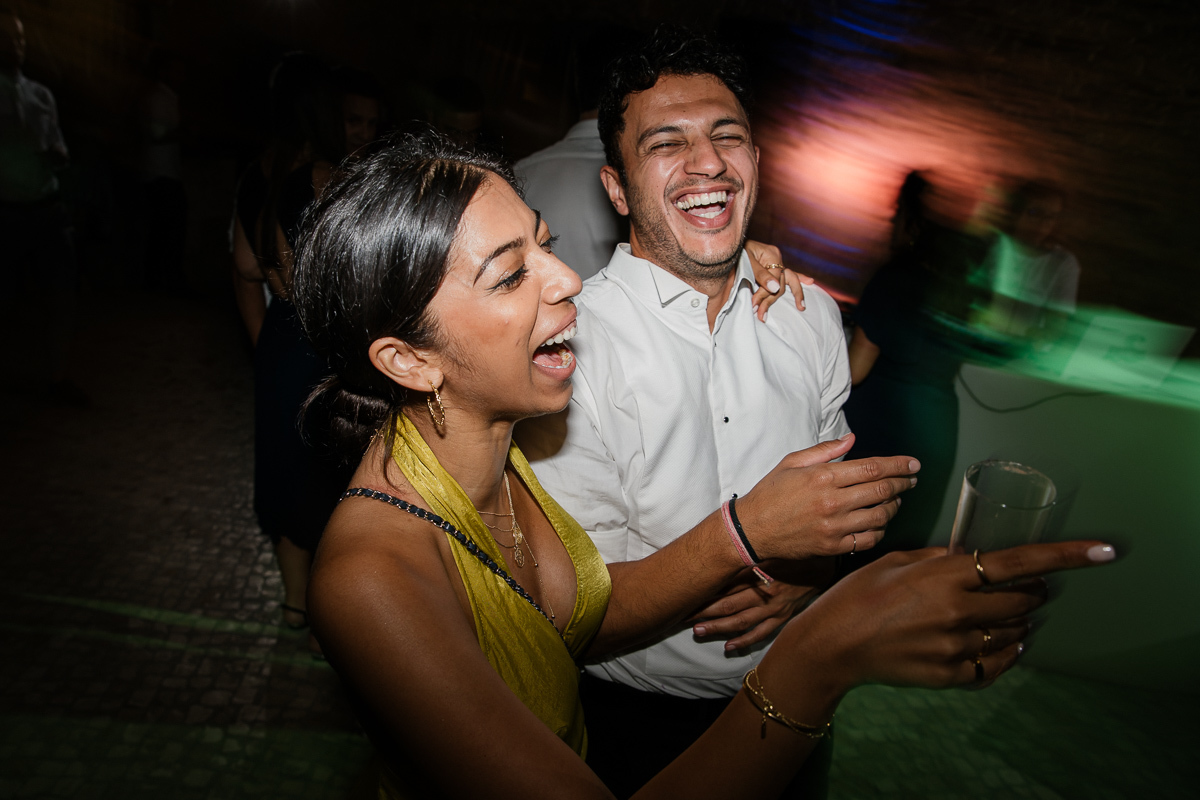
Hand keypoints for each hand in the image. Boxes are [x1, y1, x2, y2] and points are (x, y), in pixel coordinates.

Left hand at [691, 558, 835, 649]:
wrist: (828, 564)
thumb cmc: (796, 551)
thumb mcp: (772, 546)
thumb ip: (749, 550)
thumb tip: (721, 548)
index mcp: (760, 572)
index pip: (725, 584)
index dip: (705, 590)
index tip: (686, 594)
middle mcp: (765, 592)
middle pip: (728, 604)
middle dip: (704, 611)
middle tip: (684, 616)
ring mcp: (774, 608)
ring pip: (741, 621)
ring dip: (718, 627)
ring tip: (698, 632)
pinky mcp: (784, 617)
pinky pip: (762, 633)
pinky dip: (745, 641)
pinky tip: (729, 647)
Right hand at [735, 434, 919, 560]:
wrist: (752, 529)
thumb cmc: (771, 492)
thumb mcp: (792, 462)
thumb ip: (825, 450)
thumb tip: (852, 439)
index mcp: (823, 477)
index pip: (873, 468)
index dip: (898, 465)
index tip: (913, 464)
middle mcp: (832, 501)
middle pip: (882, 490)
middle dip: (903, 483)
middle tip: (912, 480)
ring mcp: (834, 527)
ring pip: (880, 515)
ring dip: (894, 506)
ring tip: (896, 500)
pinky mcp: (833, 547)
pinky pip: (868, 539)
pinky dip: (880, 530)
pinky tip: (879, 522)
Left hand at [745, 240, 814, 320]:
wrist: (729, 247)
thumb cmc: (737, 252)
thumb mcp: (746, 260)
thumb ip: (760, 274)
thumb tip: (775, 288)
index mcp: (772, 255)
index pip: (773, 280)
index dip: (764, 293)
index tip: (754, 305)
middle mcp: (777, 258)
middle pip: (780, 284)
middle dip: (770, 300)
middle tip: (760, 314)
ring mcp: (777, 262)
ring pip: (788, 281)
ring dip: (789, 296)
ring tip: (797, 308)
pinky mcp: (774, 266)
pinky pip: (790, 274)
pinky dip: (800, 278)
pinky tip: (810, 282)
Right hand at [774, 541, 1117, 695]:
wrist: (832, 644)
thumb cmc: (859, 595)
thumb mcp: (898, 560)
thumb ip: (940, 559)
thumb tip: (971, 558)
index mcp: (946, 575)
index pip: (1020, 562)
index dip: (1066, 556)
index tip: (1104, 552)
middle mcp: (958, 611)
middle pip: (1024, 601)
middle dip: (1030, 592)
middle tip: (1019, 588)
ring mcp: (957, 647)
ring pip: (1013, 632)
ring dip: (1016, 621)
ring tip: (998, 614)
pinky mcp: (952, 674)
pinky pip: (996, 664)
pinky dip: (1005, 651)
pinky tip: (1000, 643)